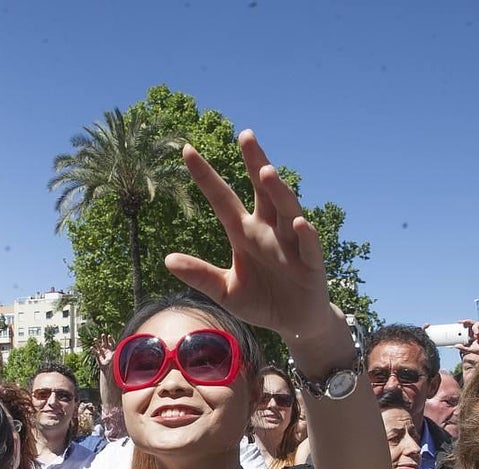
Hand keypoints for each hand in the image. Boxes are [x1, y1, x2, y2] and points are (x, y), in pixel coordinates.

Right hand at [92, 333, 116, 368]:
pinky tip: (91, 347)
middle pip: (104, 343)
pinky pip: (95, 352)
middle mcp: (106, 350)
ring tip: (95, 339)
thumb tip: (119, 349)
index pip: (110, 343)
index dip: (110, 339)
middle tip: (103, 334)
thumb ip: (116, 353)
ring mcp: (101, 352)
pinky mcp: (97, 356)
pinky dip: (93, 350)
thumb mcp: (115, 357)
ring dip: (97, 343)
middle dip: (103, 339)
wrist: (107, 368)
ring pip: (98, 346)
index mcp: (111, 350)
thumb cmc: (112, 363)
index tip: (109, 335)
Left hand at [165, 131, 333, 341]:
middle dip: (255, 163)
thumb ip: (201, 275)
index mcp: (244, 233)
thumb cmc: (262, 301)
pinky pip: (308, 246)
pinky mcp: (311, 264)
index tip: (186, 150)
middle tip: (245, 136)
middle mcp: (268, 230)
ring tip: (266, 171)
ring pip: (286, 209)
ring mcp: (292, 244)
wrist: (295, 323)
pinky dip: (305, 234)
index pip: (222, 199)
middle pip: (261, 191)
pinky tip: (298, 222)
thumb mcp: (226, 291)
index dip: (205, 176)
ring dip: (278, 191)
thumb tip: (167, 259)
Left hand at [454, 320, 478, 356]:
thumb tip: (456, 346)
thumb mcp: (472, 350)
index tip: (458, 322)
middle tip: (464, 322)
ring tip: (475, 333)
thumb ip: (464, 348)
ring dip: (475, 327)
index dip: (464, 323)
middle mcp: (478, 332)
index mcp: (473, 335)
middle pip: (473, 323)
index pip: (468, 327)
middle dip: (468, 321)